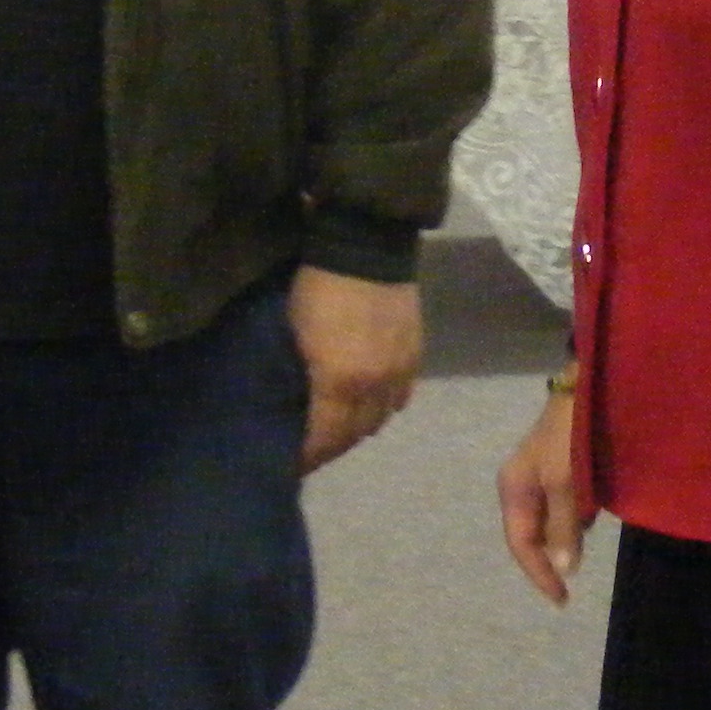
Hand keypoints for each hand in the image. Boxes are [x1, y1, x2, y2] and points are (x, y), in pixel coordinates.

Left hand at [288, 266, 420, 472]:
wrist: (367, 247)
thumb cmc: (317, 288)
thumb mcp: (294, 333)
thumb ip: (302, 375)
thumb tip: (298, 403)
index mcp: (339, 383)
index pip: (326, 438)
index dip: (311, 455)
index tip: (294, 462)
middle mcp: (374, 386)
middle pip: (357, 433)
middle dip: (335, 443)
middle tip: (316, 443)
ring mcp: (400, 370)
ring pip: (382, 417)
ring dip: (362, 425)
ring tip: (343, 423)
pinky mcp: (416, 354)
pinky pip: (402, 395)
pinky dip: (386, 403)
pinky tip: (373, 399)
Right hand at [498, 382, 592, 604]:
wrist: (587, 385)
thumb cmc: (571, 435)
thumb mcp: (566, 483)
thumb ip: (564, 527)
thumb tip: (565, 570)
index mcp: (513, 488)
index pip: (521, 544)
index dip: (540, 573)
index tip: (562, 598)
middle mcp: (520, 485)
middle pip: (531, 536)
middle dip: (548, 559)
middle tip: (569, 584)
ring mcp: (538, 476)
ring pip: (547, 522)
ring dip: (562, 540)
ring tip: (579, 556)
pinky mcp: (557, 469)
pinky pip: (561, 506)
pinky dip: (573, 521)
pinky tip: (587, 524)